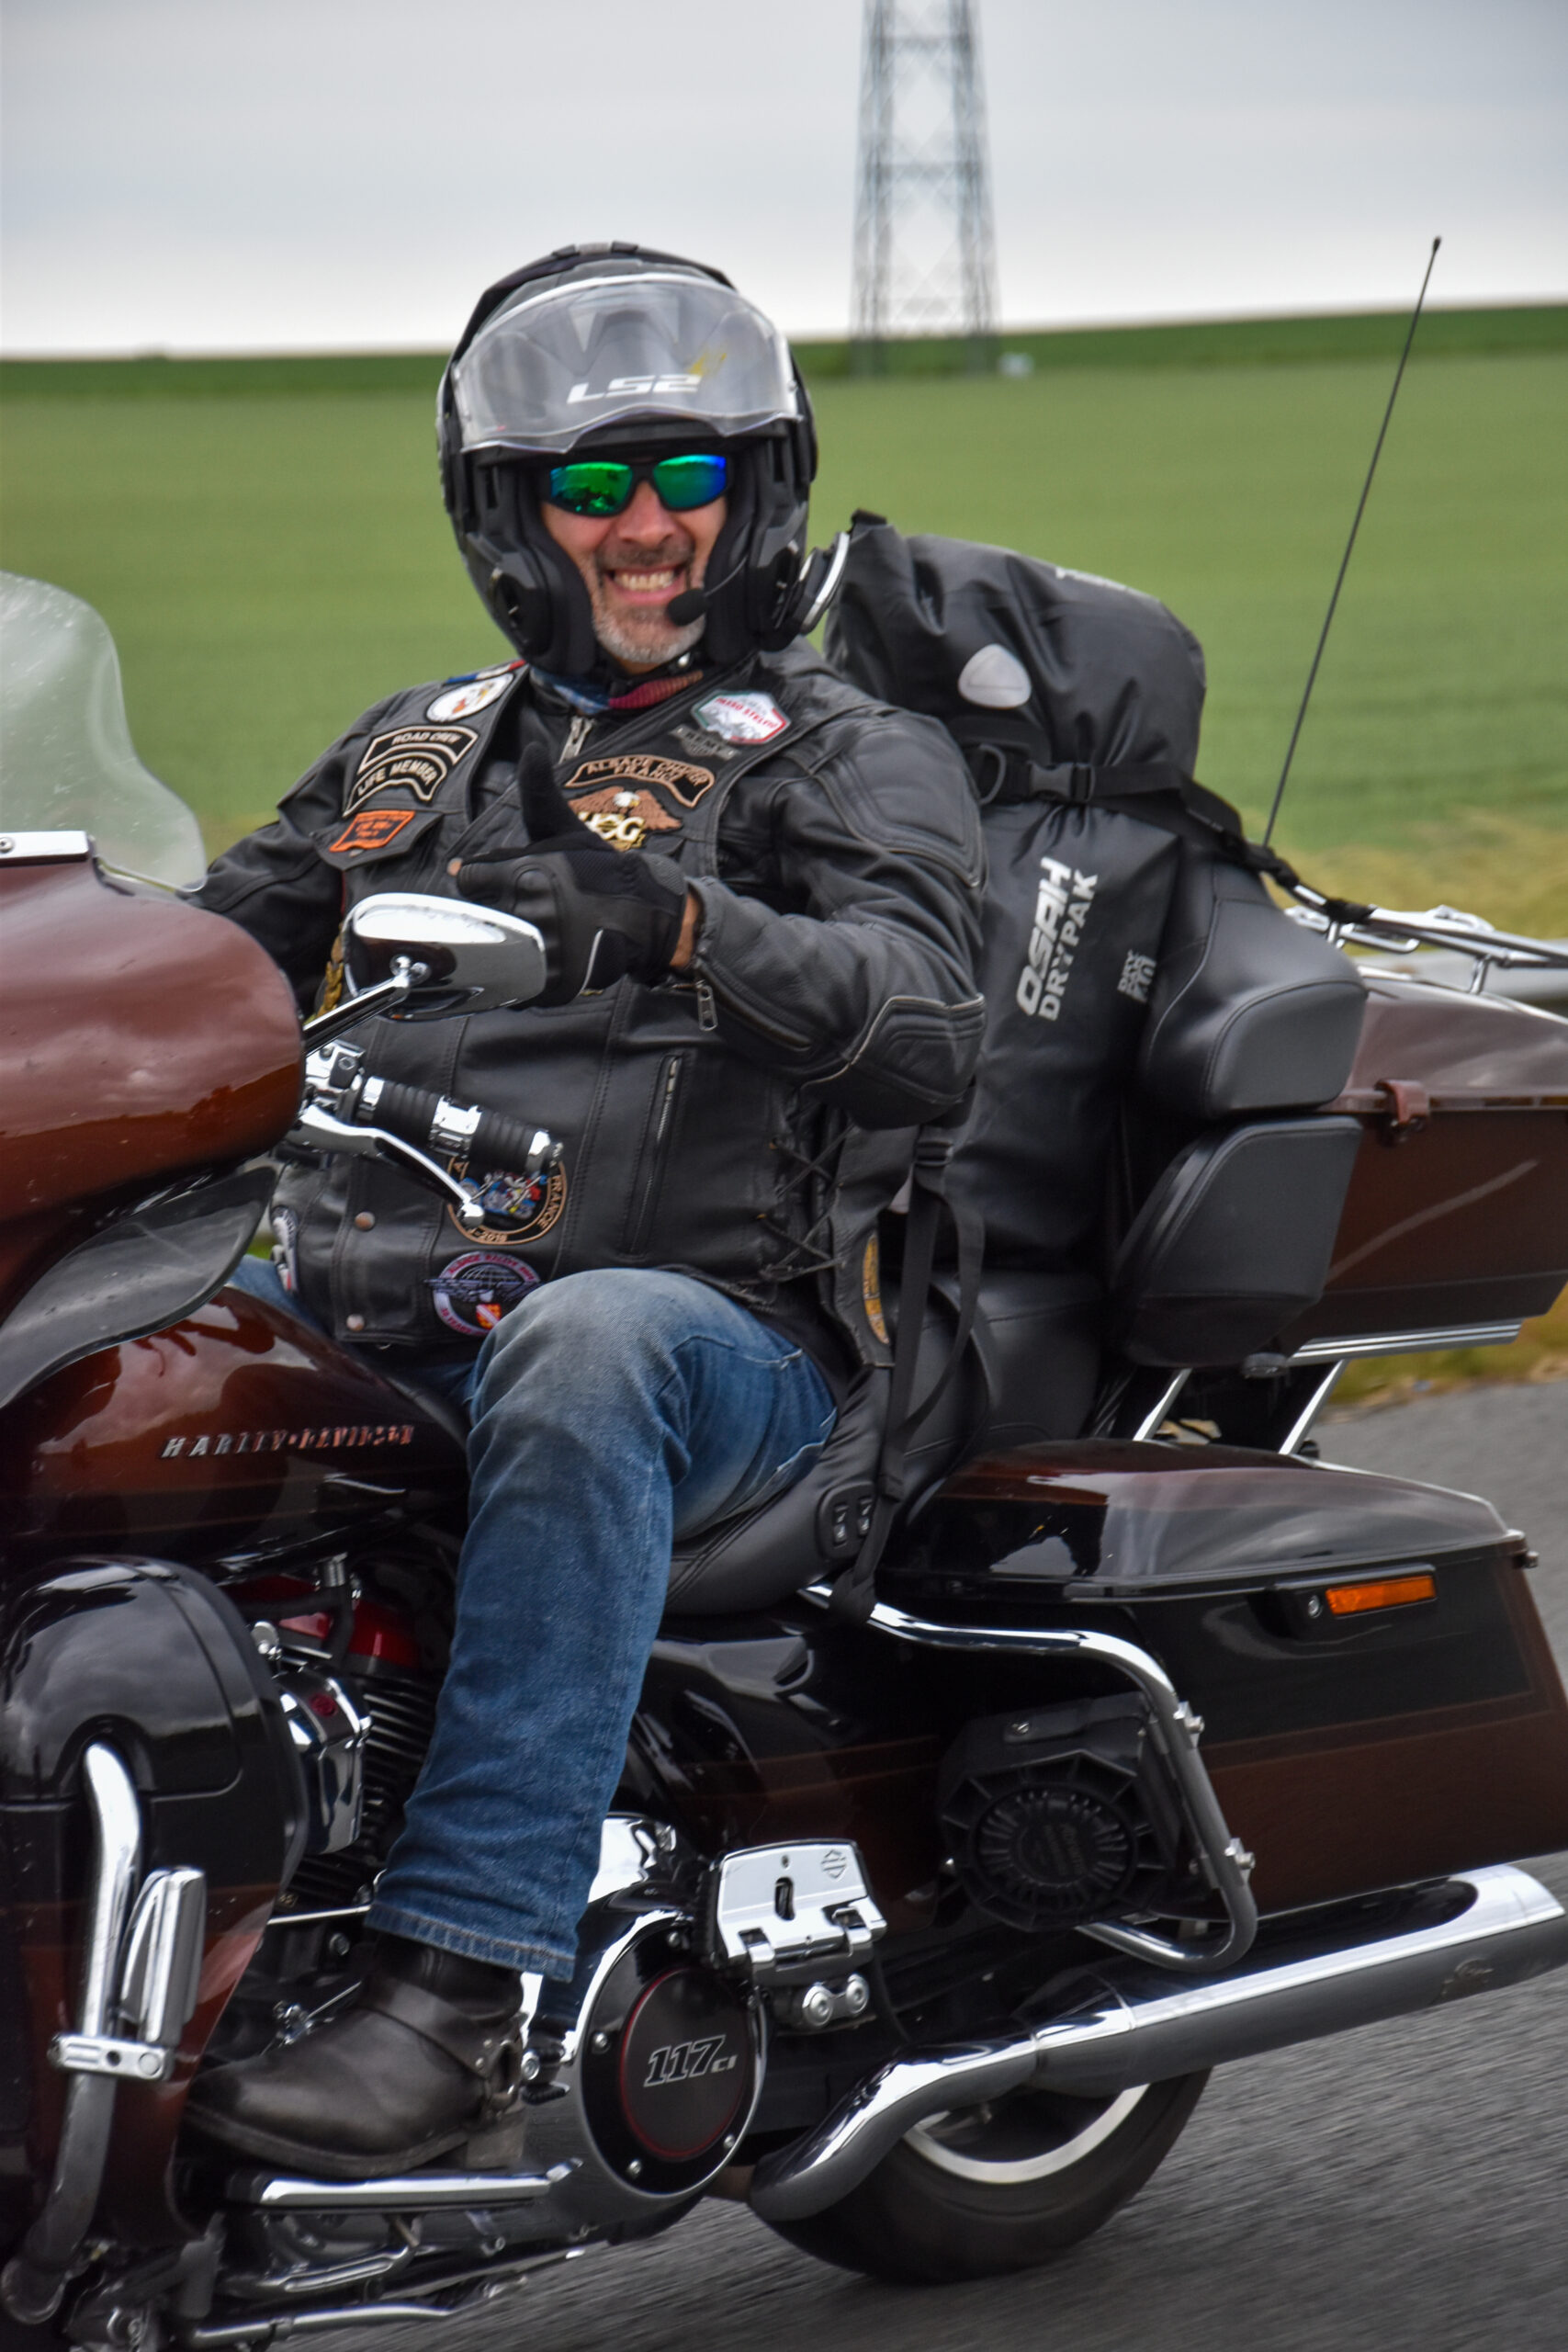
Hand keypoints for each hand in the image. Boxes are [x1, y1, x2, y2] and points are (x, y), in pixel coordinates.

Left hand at [454, 747, 690, 1005]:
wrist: (647, 913)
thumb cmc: (598, 868)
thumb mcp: (564, 827)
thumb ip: (538, 790)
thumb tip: (530, 746)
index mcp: (524, 871)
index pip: (471, 880)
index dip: (484, 882)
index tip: (504, 883)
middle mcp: (531, 911)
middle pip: (481, 916)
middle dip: (497, 913)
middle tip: (525, 910)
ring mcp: (544, 950)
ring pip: (498, 952)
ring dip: (510, 946)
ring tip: (535, 936)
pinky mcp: (556, 982)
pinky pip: (519, 987)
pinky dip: (525, 981)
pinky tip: (542, 962)